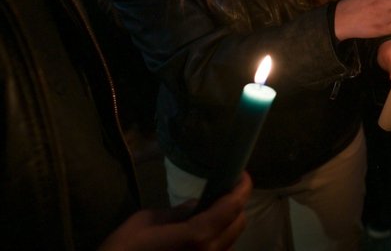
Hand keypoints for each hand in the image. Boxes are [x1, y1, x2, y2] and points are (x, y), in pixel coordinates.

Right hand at [98, 172, 250, 249]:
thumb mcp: (146, 222)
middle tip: (222, 189)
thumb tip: (195, 205)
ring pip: (231, 239)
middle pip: (239, 223)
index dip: (242, 187)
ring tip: (211, 209)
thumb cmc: (122, 250)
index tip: (239, 173)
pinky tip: (200, 231)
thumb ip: (177, 212)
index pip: (233, 206)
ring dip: (227, 222)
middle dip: (236, 203)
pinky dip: (217, 238)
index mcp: (198, 236)